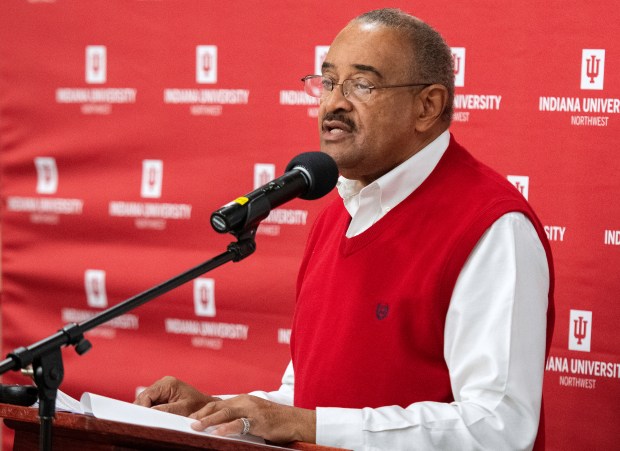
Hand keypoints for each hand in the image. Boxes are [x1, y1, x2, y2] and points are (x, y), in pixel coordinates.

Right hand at [134, 376, 219, 415]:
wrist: (207, 406)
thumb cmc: (197, 406)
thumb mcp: (182, 409)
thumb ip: (166, 410)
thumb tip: (150, 412)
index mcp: (168, 383)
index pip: (147, 394)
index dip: (142, 407)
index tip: (141, 419)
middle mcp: (163, 383)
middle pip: (144, 397)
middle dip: (142, 409)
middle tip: (140, 422)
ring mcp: (162, 389)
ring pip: (145, 400)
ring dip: (145, 410)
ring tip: (144, 421)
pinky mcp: (162, 396)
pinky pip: (151, 403)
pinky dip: (149, 410)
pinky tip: (150, 418)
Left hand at [189, 394, 315, 443]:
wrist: (295, 420)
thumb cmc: (274, 420)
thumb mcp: (254, 415)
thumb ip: (239, 417)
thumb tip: (221, 426)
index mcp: (242, 400)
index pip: (217, 404)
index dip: (202, 411)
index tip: (189, 418)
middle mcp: (244, 401)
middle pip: (217, 406)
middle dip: (201, 414)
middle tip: (186, 421)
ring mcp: (251, 409)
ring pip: (225, 413)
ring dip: (208, 420)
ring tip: (195, 427)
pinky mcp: (258, 420)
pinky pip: (239, 423)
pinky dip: (226, 428)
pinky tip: (216, 434)